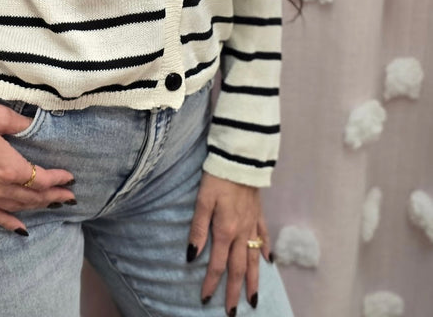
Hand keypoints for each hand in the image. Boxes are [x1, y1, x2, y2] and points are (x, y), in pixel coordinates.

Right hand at [0, 99, 75, 234]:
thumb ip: (20, 124)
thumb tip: (35, 127)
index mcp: (7, 165)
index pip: (40, 178)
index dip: (58, 179)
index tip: (70, 177)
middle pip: (32, 197)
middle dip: (53, 196)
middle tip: (70, 196)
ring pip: (17, 208)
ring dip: (37, 207)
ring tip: (53, 205)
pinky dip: (10, 224)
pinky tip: (22, 229)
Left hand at [186, 172, 271, 314]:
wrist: (240, 159)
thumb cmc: (217, 177)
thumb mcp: (202, 200)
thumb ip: (198, 228)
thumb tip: (192, 256)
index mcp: (225, 230)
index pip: (218, 264)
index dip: (211, 282)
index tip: (206, 299)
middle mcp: (242, 232)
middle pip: (239, 268)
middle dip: (235, 291)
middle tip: (233, 311)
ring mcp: (253, 224)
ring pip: (254, 259)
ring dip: (253, 280)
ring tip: (253, 298)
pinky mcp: (259, 214)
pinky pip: (264, 237)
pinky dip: (266, 251)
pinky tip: (268, 262)